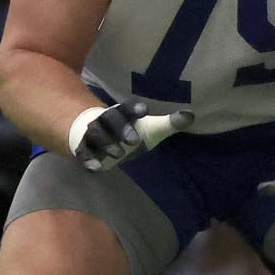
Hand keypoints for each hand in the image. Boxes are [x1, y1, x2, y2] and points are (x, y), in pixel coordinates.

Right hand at [67, 100, 194, 170]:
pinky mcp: (83, 148)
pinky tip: (95, 168)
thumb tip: (191, 115)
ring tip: (119, 154)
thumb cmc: (127, 131)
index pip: (127, 107)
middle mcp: (106, 120)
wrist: (96, 138)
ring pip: (96, 134)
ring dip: (107, 143)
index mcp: (122, 112)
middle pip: (110, 119)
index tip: (145, 111)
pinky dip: (88, 159)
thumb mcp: (149, 128)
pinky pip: (83, 152)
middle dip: (122, 128)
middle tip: (134, 140)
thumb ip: (168, 123)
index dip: (134, 108)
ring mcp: (93, 134)